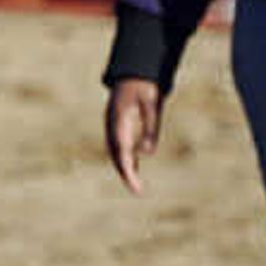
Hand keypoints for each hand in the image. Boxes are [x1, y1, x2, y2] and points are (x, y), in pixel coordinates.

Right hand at [107, 76, 164, 192]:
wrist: (133, 73)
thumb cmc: (144, 87)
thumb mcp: (152, 103)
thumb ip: (150, 127)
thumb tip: (148, 153)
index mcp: (119, 122)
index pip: (122, 152)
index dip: (128, 171)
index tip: (136, 186)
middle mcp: (113, 127)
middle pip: (116, 156)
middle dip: (126, 174)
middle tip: (138, 191)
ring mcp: (113, 127)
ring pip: (117, 153)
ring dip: (125, 168)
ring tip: (136, 185)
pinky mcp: (118, 126)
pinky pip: (120, 146)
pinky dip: (126, 158)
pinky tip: (134, 167)